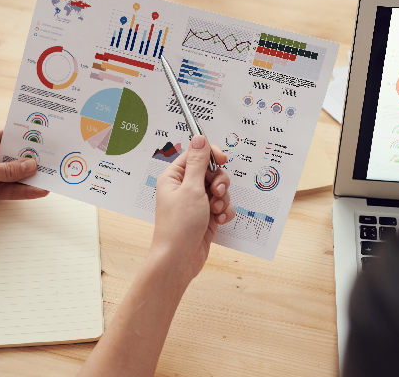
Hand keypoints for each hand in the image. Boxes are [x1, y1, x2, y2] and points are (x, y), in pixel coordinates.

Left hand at [0, 129, 48, 217]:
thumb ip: (6, 169)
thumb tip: (30, 165)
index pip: (12, 136)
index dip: (28, 137)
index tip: (47, 139)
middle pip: (17, 156)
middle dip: (35, 158)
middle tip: (56, 159)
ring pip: (17, 175)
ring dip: (33, 176)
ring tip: (52, 176)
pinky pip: (12, 190)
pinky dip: (25, 191)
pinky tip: (39, 191)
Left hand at [151, 135, 235, 284]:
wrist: (178, 260)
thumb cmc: (178, 226)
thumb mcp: (191, 189)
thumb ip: (198, 163)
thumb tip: (199, 138)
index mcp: (174, 177)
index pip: (195, 155)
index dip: (210, 155)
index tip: (222, 159)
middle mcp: (184, 188)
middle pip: (211, 171)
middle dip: (219, 181)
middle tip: (215, 192)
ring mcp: (195, 203)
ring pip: (219, 190)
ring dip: (222, 198)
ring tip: (215, 211)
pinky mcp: (205, 217)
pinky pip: (222, 206)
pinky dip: (224, 212)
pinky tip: (219, 221)